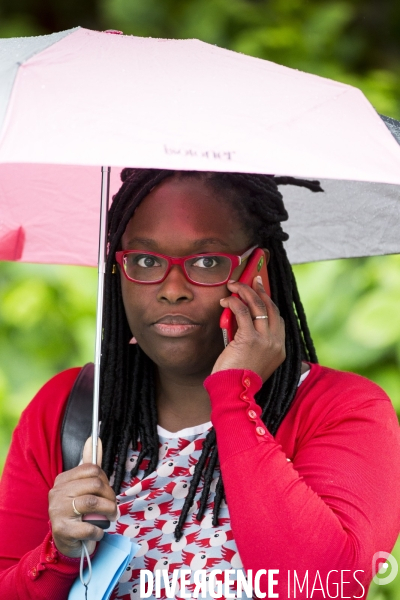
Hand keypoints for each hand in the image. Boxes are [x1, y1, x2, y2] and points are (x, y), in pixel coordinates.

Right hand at [48, 437, 117, 556]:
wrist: (67, 543)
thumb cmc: (78, 512)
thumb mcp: (83, 487)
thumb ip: (90, 465)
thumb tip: (94, 438)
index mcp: (63, 480)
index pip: (92, 469)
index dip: (106, 481)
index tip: (107, 492)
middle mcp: (57, 493)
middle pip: (96, 484)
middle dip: (110, 497)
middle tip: (112, 508)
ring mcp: (58, 511)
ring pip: (94, 503)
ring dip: (108, 512)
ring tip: (110, 518)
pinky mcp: (62, 530)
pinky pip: (90, 527)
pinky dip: (99, 531)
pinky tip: (98, 532)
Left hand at [212, 276, 285, 381]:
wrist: (234, 392)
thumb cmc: (237, 378)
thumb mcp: (253, 358)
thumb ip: (253, 341)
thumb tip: (241, 319)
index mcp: (279, 348)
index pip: (277, 318)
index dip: (268, 301)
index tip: (260, 290)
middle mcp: (276, 342)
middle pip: (270, 307)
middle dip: (259, 290)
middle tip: (250, 279)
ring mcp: (265, 340)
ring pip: (258, 306)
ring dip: (244, 292)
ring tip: (233, 286)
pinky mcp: (250, 339)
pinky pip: (243, 312)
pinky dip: (234, 303)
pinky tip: (227, 301)